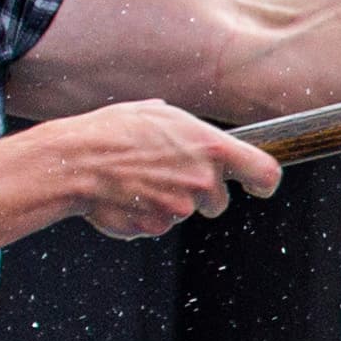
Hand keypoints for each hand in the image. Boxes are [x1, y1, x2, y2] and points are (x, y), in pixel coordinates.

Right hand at [39, 99, 283, 237]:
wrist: (75, 162)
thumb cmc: (112, 131)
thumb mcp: (157, 113)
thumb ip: (187, 127)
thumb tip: (191, 130)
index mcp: (211, 147)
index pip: (265, 172)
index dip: (264, 182)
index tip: (260, 187)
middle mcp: (202, 180)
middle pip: (219, 201)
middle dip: (200, 193)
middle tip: (168, 174)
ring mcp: (182, 207)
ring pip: (187, 211)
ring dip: (170, 200)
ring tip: (139, 179)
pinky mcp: (158, 227)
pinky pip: (161, 224)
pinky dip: (147, 214)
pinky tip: (127, 194)